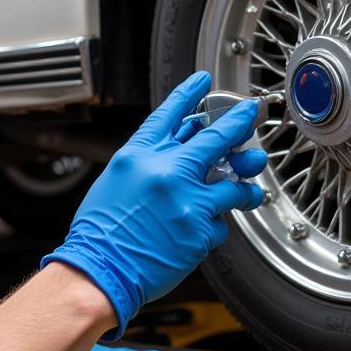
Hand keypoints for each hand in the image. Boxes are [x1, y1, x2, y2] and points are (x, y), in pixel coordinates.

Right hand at [41, 71, 266, 338]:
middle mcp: (165, 170)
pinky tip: (201, 232)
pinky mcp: (200, 227)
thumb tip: (179, 153)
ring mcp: (186, 198)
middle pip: (214, 137)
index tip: (203, 82)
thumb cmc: (101, 231)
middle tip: (251, 113)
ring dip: (245, 183)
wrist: (99, 269)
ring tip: (251, 188)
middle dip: (238, 123)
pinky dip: (214, 226)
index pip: (169, 115)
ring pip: (232, 182)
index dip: (189, 95)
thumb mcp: (116, 181)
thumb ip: (148, 164)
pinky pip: (221, 221)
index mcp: (138, 155)